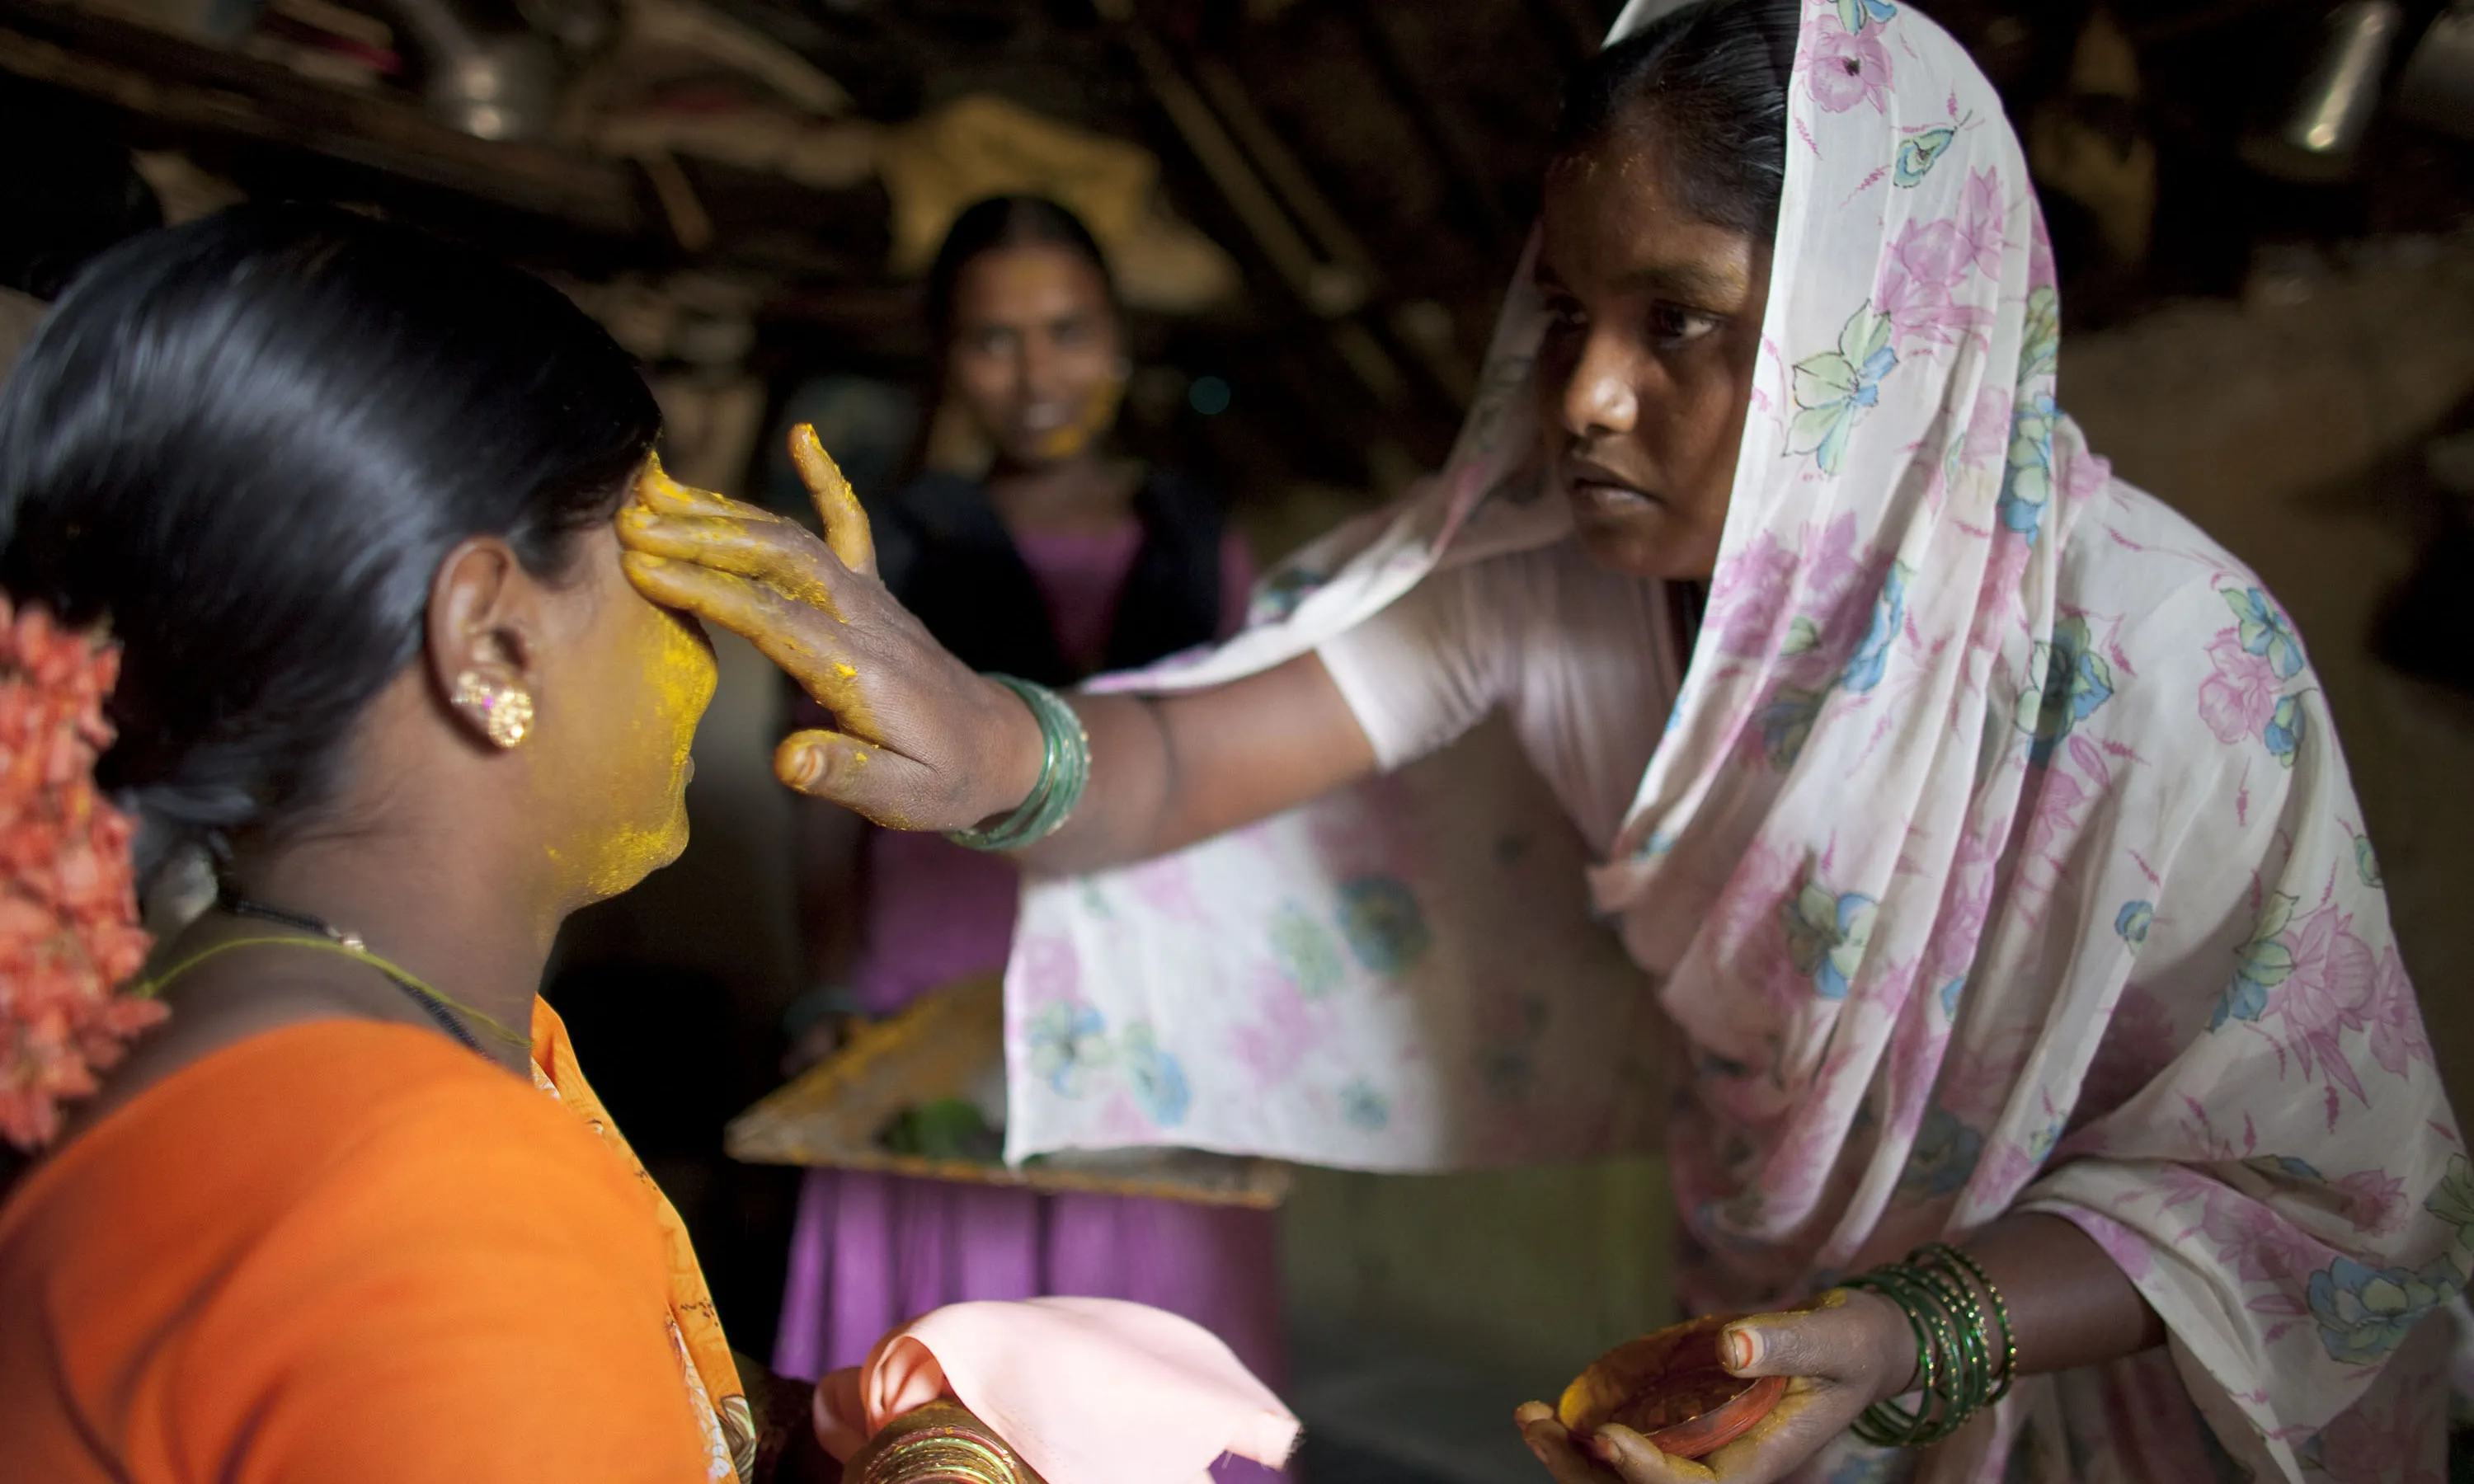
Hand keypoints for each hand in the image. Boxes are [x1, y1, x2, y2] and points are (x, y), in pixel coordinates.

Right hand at [617, 427, 1043, 830]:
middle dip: (702, 538)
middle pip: (778, 561)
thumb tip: (788, 762)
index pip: (773, 619)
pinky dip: (827, 478)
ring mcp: (871, 597)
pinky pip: (851, 524)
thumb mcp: (905, 798)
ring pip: (795, 537)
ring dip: (726, 512)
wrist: (1005, 747)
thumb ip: (847, 776)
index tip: (643, 570)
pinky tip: (804, 435)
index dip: (707, 590)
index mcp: (861, 670)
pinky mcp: (875, 591)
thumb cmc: (948, 779)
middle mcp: (865, 619)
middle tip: (630, 525)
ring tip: (655, 492)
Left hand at [1515, 1291, 1913, 1483]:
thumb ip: (1784, 1342)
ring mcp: (1704, 1455)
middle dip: (1585, 1472)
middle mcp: (1725, 1469)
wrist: (1862, 1347)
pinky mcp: (1690, 1433)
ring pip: (1628, 1479)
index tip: (1608, 1437)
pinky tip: (1557, 1412)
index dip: (1647, 1473)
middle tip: (1534, 1423)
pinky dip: (1591, 1438)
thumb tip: (1729, 1347)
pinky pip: (1632, 1450)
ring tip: (1531, 1417)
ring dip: (1576, 1458)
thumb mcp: (1833, 1338)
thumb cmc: (1855, 1345)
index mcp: (1760, 1463)